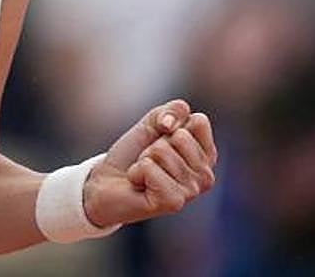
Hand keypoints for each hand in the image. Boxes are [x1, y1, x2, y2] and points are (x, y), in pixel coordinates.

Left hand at [83, 99, 218, 226]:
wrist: (108, 182)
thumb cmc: (134, 153)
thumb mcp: (154, 121)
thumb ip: (173, 110)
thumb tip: (170, 125)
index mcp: (206, 155)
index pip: (199, 121)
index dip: (172, 123)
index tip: (162, 139)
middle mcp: (205, 176)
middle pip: (181, 136)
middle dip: (156, 144)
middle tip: (150, 160)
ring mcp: (191, 192)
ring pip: (162, 152)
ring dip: (145, 160)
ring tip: (145, 174)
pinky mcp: (174, 203)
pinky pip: (150, 169)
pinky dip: (136, 172)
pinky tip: (140, 186)